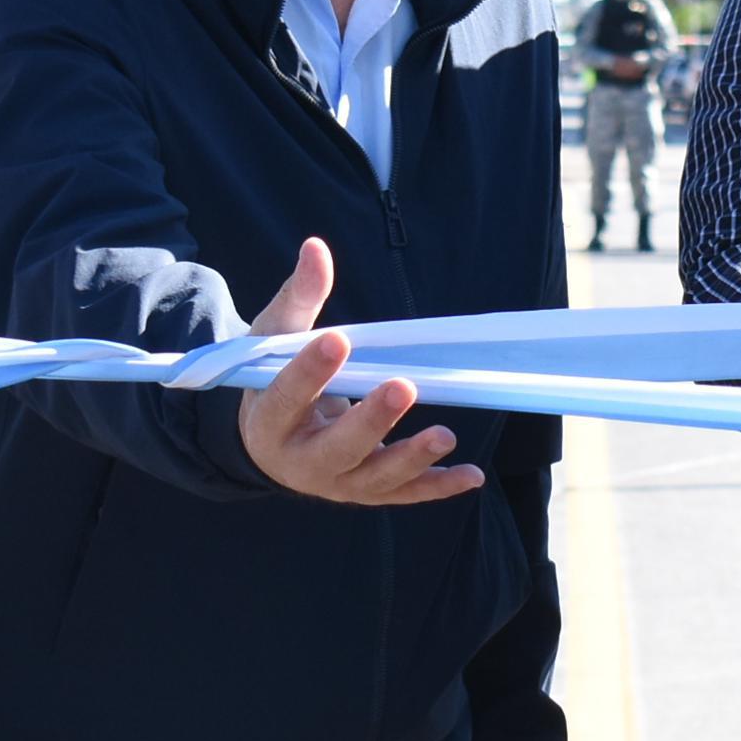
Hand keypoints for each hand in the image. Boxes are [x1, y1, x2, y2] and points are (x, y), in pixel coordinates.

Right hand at [235, 238, 485, 504]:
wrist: (272, 440)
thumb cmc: (273, 379)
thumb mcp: (274, 338)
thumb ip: (299, 297)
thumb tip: (316, 247)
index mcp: (269, 422)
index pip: (286, 398)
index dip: (309, 372)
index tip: (337, 339)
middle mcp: (301, 461)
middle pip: (337, 447)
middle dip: (371, 420)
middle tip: (403, 386)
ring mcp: (338, 482)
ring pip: (375, 477)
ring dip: (412, 458)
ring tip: (446, 434)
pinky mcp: (368, 490)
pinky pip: (404, 493)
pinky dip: (438, 486)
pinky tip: (471, 474)